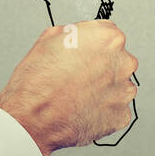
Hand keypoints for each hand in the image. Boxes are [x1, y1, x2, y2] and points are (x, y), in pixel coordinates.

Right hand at [0, 20, 137, 155]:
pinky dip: (103, 111)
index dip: (93, 45)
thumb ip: (76, 33)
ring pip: (119, 86)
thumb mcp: (49, 40)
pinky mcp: (122, 116)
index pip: (110, 35)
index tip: (85, 53)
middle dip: (101, 68)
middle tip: (79, 77)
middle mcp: (122, 63)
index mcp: (108, 39)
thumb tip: (81, 36)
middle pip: (117, 61)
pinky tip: (84, 109)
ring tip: (79, 96)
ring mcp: (124, 92)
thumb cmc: (37, 85)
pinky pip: (116, 110)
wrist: (30, 121)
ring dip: (104, 90)